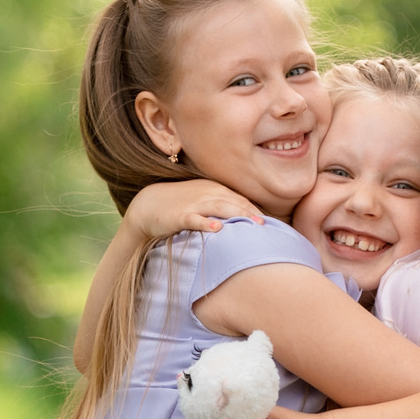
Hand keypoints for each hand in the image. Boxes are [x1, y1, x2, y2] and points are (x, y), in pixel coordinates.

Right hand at [125, 179, 264, 242]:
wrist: (148, 205)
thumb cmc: (179, 205)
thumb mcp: (203, 201)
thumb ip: (223, 207)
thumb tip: (245, 220)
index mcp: (214, 190)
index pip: (240, 199)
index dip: (256, 209)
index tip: (271, 222)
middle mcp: (207, 193)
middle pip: (234, 202)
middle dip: (252, 212)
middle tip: (268, 225)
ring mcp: (193, 204)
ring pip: (219, 207)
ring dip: (237, 215)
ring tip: (253, 225)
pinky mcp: (179, 215)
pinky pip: (195, 218)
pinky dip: (206, 222)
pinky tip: (217, 228)